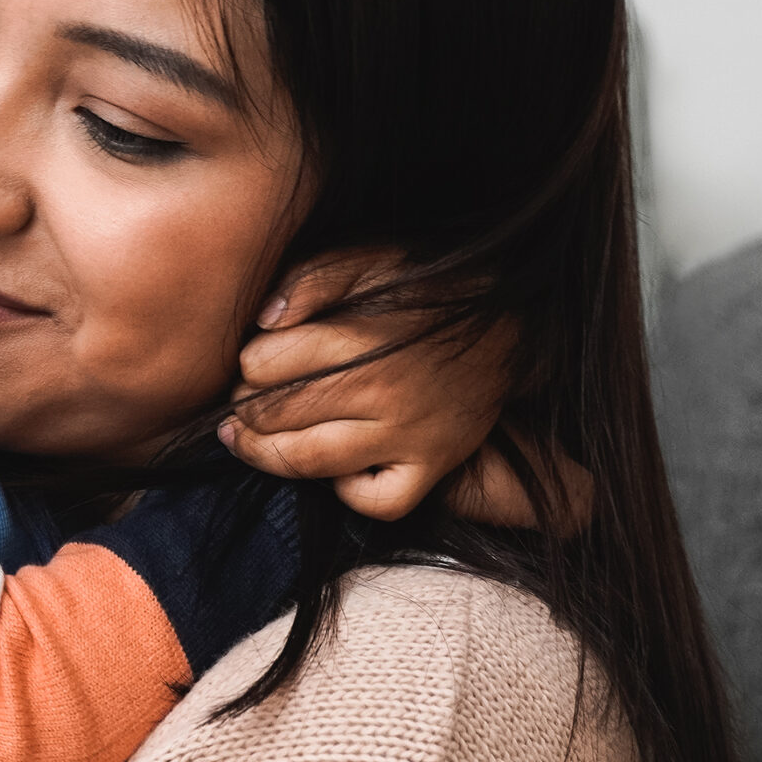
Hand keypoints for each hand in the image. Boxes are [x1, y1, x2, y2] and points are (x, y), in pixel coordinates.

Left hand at [224, 250, 513, 520]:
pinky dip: (348, 492)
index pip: (261, 366)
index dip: (247, 364)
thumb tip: (263, 320)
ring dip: (264, 454)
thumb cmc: (426, 289)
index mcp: (359, 337)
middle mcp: (384, 391)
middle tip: (245, 402)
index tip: (255, 362)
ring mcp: (411, 435)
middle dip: (245, 409)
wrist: (515, 320)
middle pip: (274, 416)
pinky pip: (376, 502)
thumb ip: (312, 278)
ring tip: (251, 440)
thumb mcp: (371, 259)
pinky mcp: (435, 466)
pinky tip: (336, 467)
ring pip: (308, 463)